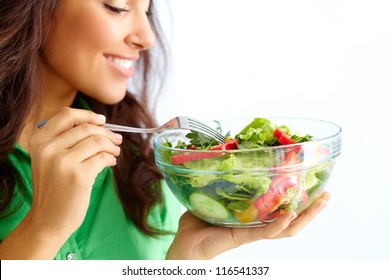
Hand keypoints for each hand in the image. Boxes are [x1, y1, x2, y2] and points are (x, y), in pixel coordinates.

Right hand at [27, 108, 121, 237]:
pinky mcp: (79, 176)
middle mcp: (48, 149)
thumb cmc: (54, 188)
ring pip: (98, 141)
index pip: (66, 115)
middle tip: (117, 140)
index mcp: (39, 141)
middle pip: (87, 128)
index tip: (103, 121)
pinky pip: (103, 157)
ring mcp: (63, 162)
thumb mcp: (49, 159)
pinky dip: (111, 158)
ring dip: (112, 146)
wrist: (48, 220)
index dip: (88, 115)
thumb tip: (99, 124)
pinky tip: (111, 162)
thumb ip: (66, 140)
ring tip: (115, 152)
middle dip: (107, 133)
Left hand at [166, 192, 329, 259]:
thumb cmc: (200, 221)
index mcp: (254, 215)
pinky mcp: (243, 237)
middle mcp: (258, 225)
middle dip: (312, 208)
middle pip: (292, 219)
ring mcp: (252, 231)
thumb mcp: (214, 195)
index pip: (282, 208)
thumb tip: (224, 156)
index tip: (313, 184)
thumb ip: (222, 179)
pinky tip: (291, 215)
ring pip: (286, 228)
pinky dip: (279, 225)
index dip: (299, 199)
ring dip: (305, 216)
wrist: (187, 243)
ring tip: (321, 202)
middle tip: (328, 194)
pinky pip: (265, 232)